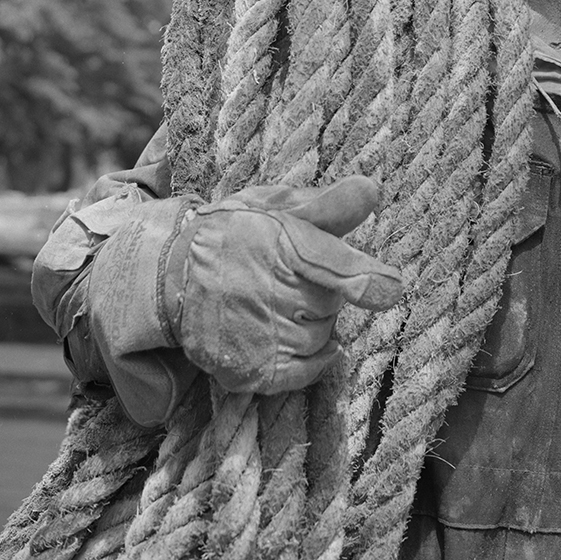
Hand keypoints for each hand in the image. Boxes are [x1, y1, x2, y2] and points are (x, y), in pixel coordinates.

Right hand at [169, 176, 402, 394]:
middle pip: (334, 303)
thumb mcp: (276, 205)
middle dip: (325, 291)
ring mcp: (261, 336)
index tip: (390, 287)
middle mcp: (272, 294)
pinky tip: (297, 334)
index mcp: (281, 245)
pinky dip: (313, 357)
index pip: (332, 265)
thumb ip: (328, 204)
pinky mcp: (252, 371)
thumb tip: (372, 189)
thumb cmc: (236, 233)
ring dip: (316, 322)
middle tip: (293, 276)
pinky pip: (306, 371)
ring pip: (324, 336)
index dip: (363, 279)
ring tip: (282, 301)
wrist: (171, 276)